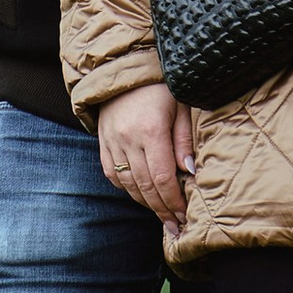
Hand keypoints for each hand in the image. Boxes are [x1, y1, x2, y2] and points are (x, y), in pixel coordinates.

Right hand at [98, 83, 198, 225]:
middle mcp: (127, 139)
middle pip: (145, 186)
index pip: (162, 177)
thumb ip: (184, 140)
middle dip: (162, 209)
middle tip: (175, 226)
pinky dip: (126, 188)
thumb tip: (190, 173)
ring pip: (128, 183)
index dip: (173, 200)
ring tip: (161, 216)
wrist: (124, 66)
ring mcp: (111, 141)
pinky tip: (140, 196)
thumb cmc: (160, 85)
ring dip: (145, 203)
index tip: (185, 215)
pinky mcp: (102, 141)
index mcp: (150, 130)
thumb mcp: (181, 106)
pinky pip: (112, 173)